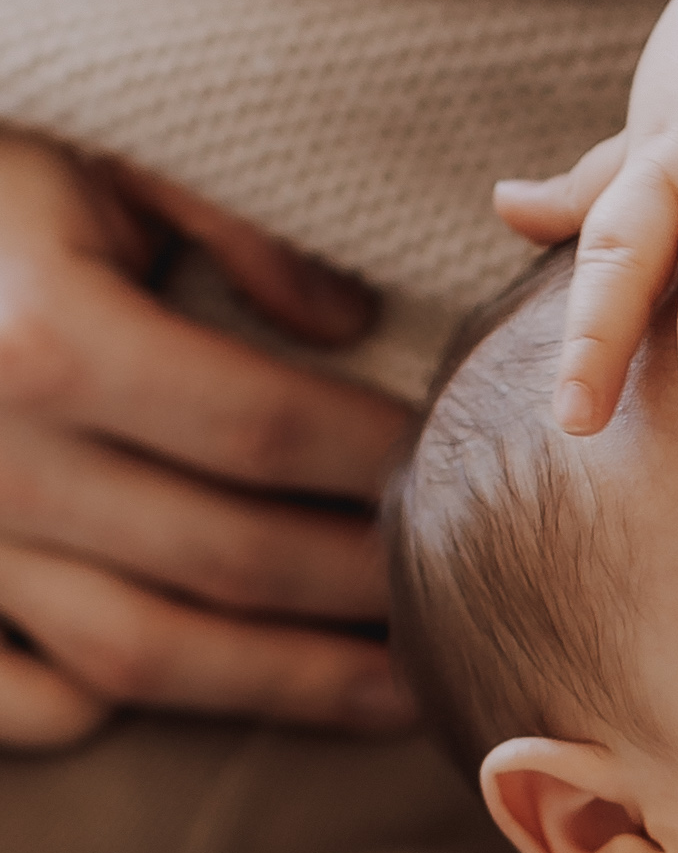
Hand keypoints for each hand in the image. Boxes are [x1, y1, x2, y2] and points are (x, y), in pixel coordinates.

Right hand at [0, 132, 410, 739]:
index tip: (458, 474)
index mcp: (43, 334)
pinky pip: (17, 697)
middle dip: (359, 591)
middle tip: (457, 603)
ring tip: (390, 694)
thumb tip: (347, 324)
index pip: (261, 428)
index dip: (377, 461)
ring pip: (138, 655)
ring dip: (278, 685)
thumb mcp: (102, 143)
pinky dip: (98, 709)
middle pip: (224, 559)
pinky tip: (197, 696)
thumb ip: (234, 214)